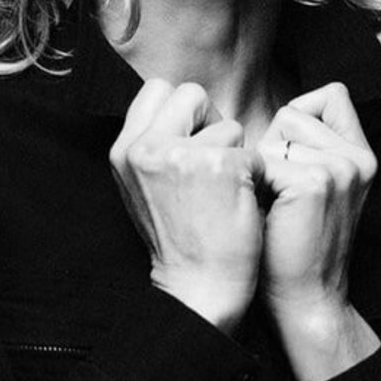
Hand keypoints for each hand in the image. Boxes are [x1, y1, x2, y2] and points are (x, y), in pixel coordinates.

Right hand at [110, 79, 263, 333]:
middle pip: (191, 93)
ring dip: (236, 155)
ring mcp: (183, 154)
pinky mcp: (222, 165)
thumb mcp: (144, 188)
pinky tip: (240, 207)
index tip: (192, 145)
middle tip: (216, 165)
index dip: (183, 113)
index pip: (157, 90)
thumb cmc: (180, 242)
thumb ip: (153, 147)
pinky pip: (253, 153)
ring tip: (224, 195)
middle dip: (211, 122)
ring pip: (228, 124)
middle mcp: (147, 147)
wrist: (198, 289)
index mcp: (125, 150)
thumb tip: (179, 111)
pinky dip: (255, 178)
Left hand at [258, 82, 380, 378]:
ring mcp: (342, 167)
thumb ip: (306, 145)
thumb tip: (278, 115)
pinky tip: (271, 217)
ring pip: (278, 135)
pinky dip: (257, 187)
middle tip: (281, 197)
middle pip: (293, 112)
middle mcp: (359, 156)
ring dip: (264, 168)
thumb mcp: (311, 185)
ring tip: (277, 207)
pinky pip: (265, 160)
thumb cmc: (294, 244)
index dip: (297, 121)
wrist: (305, 297)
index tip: (291, 164)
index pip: (330, 94)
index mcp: (362, 154)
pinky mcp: (317, 182)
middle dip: (274, 148)